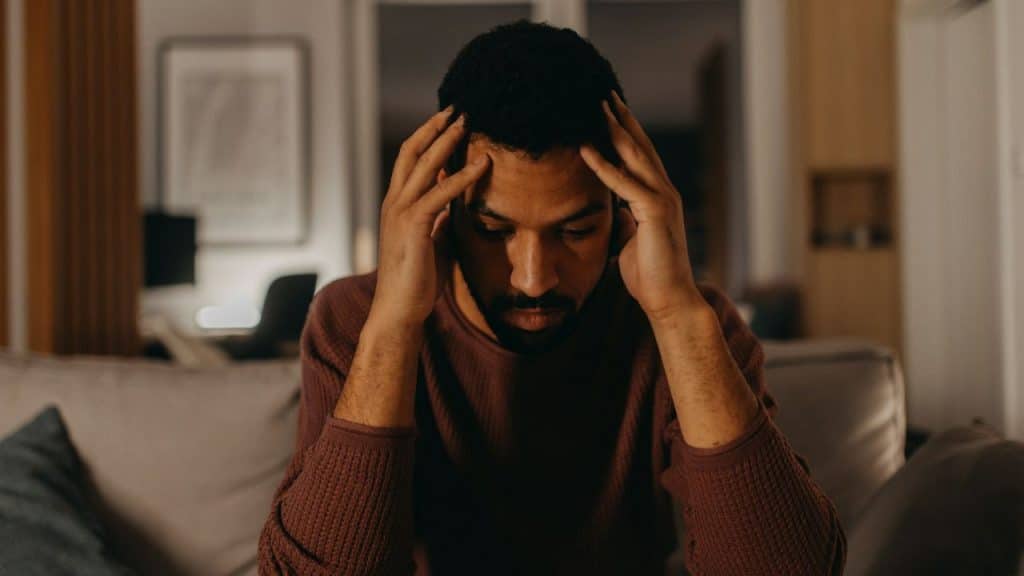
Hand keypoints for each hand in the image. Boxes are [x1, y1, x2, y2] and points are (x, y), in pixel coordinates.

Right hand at [370, 107, 490, 327]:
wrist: (398, 310)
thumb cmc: (414, 281)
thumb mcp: (428, 243)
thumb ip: (435, 222)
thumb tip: (446, 209)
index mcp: (397, 205)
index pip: (410, 160)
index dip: (428, 138)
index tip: (448, 122)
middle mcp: (395, 203)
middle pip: (412, 152)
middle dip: (435, 128)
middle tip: (458, 108)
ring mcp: (401, 213)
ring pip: (424, 165)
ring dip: (447, 141)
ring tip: (468, 122)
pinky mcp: (414, 227)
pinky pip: (441, 194)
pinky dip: (462, 177)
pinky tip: (482, 165)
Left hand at [580, 91, 703, 322]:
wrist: (669, 301)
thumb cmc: (651, 277)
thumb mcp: (631, 242)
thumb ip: (627, 223)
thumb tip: (618, 215)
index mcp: (657, 198)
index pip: (639, 157)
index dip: (625, 133)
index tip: (608, 112)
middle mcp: (664, 193)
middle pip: (640, 147)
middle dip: (622, 120)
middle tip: (604, 95)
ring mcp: (662, 200)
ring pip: (636, 157)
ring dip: (615, 131)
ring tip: (597, 107)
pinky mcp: (655, 213)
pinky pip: (625, 184)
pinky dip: (604, 166)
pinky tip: (586, 150)